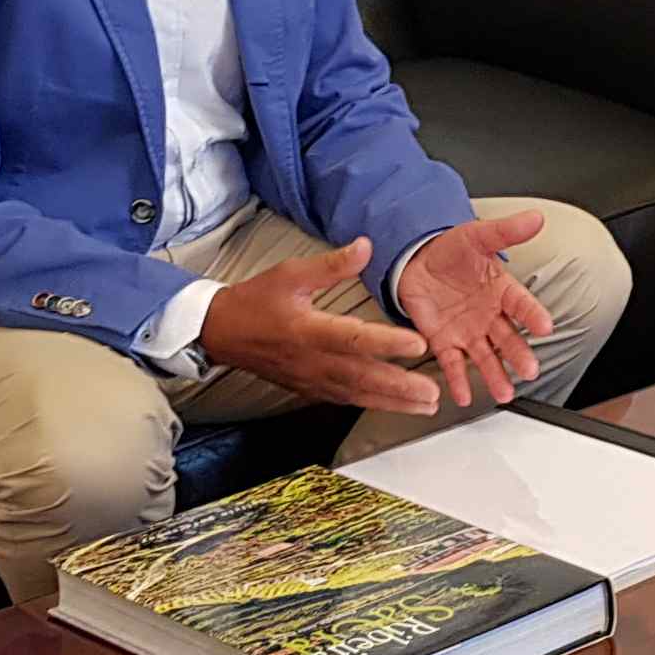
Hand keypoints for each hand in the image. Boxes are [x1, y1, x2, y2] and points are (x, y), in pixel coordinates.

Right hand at [197, 238, 440, 415]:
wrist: (221, 332)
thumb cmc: (255, 302)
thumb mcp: (290, 273)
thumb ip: (331, 264)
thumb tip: (366, 247)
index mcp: (308, 330)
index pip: (354, 338)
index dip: (387, 343)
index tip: (418, 344)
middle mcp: (312, 360)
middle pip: (362, 376)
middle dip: (400, 387)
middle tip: (433, 393)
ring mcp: (311, 379)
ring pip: (357, 394)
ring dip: (393, 402)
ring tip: (425, 406)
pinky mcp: (308, 389)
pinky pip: (344, 400)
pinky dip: (371, 404)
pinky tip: (394, 407)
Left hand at [391, 210, 559, 409]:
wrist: (416, 260)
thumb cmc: (450, 250)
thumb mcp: (477, 236)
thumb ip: (506, 231)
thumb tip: (536, 217)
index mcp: (501, 290)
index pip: (522, 304)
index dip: (533, 315)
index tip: (545, 327)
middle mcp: (488, 315)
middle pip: (508, 338)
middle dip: (519, 355)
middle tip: (530, 370)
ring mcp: (467, 330)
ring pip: (485, 356)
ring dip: (495, 375)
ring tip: (504, 393)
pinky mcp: (443, 340)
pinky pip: (452, 362)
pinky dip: (458, 380)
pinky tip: (463, 396)